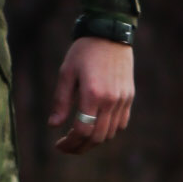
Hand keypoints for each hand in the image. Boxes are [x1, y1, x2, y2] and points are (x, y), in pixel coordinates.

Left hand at [49, 37, 134, 154]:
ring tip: (79, 139)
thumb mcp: (66, 73)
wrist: (110, 34)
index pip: (82, 130)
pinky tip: (96, 128)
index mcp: (92, 94)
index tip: (58, 145)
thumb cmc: (84, 51)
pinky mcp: (129, 96)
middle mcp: (110, 100)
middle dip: (80, 147)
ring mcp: (122, 99)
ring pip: (110, 133)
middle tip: (66, 148)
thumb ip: (60, 101)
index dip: (70, 143)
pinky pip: (121, 123)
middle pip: (97, 137)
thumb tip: (53, 126)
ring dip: (94, 141)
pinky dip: (108, 131)